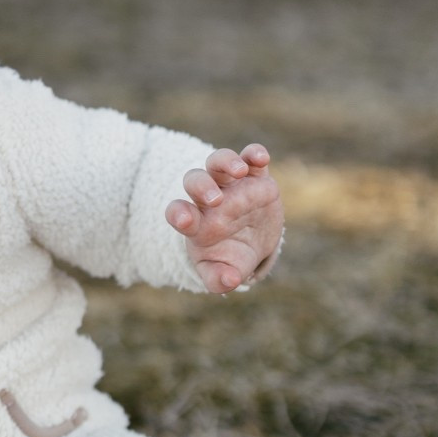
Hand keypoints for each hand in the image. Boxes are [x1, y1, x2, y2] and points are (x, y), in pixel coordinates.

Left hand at [165, 144, 282, 295]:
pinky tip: (259, 158)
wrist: (252, 242)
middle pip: (196, 181)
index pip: (178, 212)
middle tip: (214, 199)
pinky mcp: (256, 175)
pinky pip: (251, 158)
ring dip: (225, 162)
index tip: (184, 219)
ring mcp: (232, 184)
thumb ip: (219, 280)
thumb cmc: (230, 257)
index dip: (178, 213)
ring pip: (219, 162)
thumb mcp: (223, 272)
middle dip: (202, 186)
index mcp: (196, 222)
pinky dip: (254, 154)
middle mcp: (210, 198)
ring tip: (237, 171)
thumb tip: (229, 282)